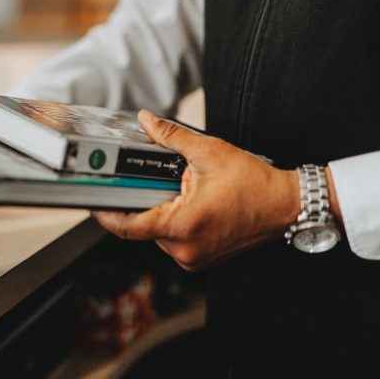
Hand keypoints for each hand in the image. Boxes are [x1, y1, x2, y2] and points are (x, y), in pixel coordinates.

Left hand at [92, 110, 301, 270]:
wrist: (288, 206)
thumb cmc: (255, 184)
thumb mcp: (208, 152)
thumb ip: (170, 136)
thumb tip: (146, 121)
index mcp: (182, 228)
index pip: (128, 226)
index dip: (105, 212)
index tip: (91, 201)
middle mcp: (184, 250)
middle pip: (143, 225)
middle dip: (144, 199)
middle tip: (152, 177)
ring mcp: (193, 258)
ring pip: (157, 232)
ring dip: (160, 209)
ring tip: (181, 188)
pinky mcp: (200, 259)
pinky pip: (173, 238)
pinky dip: (173, 219)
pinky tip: (188, 201)